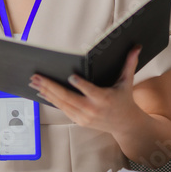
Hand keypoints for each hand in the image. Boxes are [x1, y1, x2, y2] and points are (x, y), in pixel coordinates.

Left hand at [29, 45, 143, 134]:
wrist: (125, 125)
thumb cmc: (124, 99)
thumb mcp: (127, 82)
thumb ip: (129, 63)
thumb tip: (136, 46)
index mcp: (104, 98)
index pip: (90, 90)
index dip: (80, 84)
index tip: (70, 76)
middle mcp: (92, 109)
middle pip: (68, 97)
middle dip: (51, 86)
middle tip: (37, 76)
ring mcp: (84, 117)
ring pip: (62, 104)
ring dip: (46, 92)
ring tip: (34, 82)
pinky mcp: (79, 121)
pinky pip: (62, 109)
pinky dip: (51, 100)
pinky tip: (41, 92)